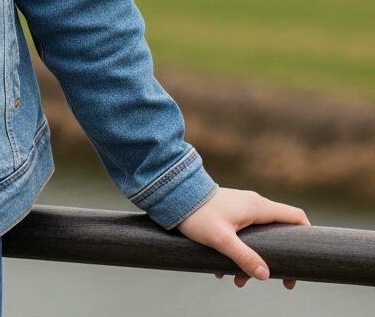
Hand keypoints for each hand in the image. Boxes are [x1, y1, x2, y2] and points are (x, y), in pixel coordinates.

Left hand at [177, 186, 309, 289]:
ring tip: (236, 282)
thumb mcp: (221, 239)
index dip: (306, 237)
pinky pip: (242, 235)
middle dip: (275, 259)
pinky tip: (221, 270)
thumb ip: (244, 257)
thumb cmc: (197, 214)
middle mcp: (253, 204)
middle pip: (278, 233)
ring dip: (252, 260)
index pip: (295, 216)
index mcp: (258, 207)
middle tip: (274, 282)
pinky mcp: (228, 213)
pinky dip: (238, 253)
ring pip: (258, 238)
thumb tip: (265, 276)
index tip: (301, 263)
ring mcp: (240, 207)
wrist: (172, 195)